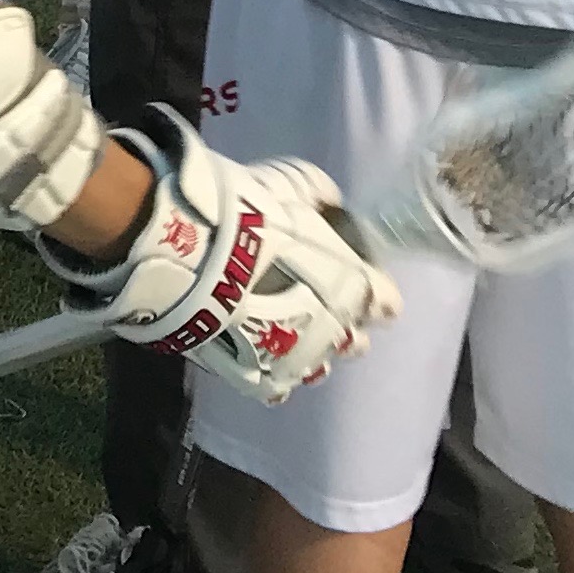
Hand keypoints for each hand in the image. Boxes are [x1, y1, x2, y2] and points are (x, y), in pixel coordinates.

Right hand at [54, 118, 400, 405]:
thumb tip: (328, 202)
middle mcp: (333, 332)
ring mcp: (293, 358)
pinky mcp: (252, 375)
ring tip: (290, 333)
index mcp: (353, 287)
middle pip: (353, 341)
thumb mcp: (289, 185)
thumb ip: (317, 198)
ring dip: (310, 352)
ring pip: (316, 367)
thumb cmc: (247, 213)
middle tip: (325, 307)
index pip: (383, 301)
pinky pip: (272, 387)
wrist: (190, 250)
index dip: (375, 291)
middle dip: (346, 326)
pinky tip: (261, 358)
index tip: (363, 283)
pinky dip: (271, 375)